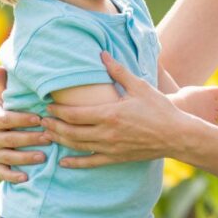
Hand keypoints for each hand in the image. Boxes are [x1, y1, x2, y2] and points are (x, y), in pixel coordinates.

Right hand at [0, 67, 50, 183]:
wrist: (2, 134)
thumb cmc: (9, 112)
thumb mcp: (5, 99)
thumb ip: (4, 85)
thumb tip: (0, 66)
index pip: (6, 119)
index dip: (22, 119)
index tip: (39, 118)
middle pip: (10, 139)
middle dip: (30, 138)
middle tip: (49, 138)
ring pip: (8, 157)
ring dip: (25, 158)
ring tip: (43, 156)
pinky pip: (3, 174)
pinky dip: (13, 177)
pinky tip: (26, 178)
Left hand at [43, 52, 194, 168]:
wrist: (177, 135)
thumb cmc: (159, 109)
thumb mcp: (139, 86)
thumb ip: (118, 71)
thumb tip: (102, 54)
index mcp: (110, 114)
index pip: (75, 114)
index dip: (57, 111)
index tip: (47, 105)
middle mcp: (106, 133)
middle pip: (70, 131)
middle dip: (53, 126)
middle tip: (41, 120)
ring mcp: (110, 147)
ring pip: (77, 146)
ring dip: (60, 140)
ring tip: (47, 134)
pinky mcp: (116, 158)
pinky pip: (91, 163)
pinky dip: (75, 163)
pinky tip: (63, 162)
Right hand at [170, 85, 217, 124]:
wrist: (178, 109)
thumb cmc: (180, 99)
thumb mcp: (189, 91)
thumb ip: (198, 94)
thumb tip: (201, 100)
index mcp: (210, 92)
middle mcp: (214, 102)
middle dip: (214, 107)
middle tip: (205, 109)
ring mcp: (213, 113)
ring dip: (213, 115)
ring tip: (202, 116)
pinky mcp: (211, 123)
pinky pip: (215, 123)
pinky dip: (211, 123)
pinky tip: (204, 123)